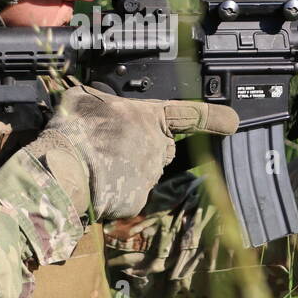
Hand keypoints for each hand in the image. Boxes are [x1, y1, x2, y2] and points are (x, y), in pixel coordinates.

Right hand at [32, 84, 239, 219]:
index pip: (188, 115)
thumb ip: (102, 101)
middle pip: (160, 147)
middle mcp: (156, 146)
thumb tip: (99, 104)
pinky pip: (130, 194)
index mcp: (148, 117)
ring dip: (125, 170)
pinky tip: (97, 183)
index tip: (233, 120)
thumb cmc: (75, 130)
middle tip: (109, 147)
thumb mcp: (84, 97)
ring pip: (143, 172)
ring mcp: (149, 175)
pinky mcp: (138, 200)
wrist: (64, 171)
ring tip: (96, 164)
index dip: (212, 116)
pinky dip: (115, 191)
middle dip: (142, 148)